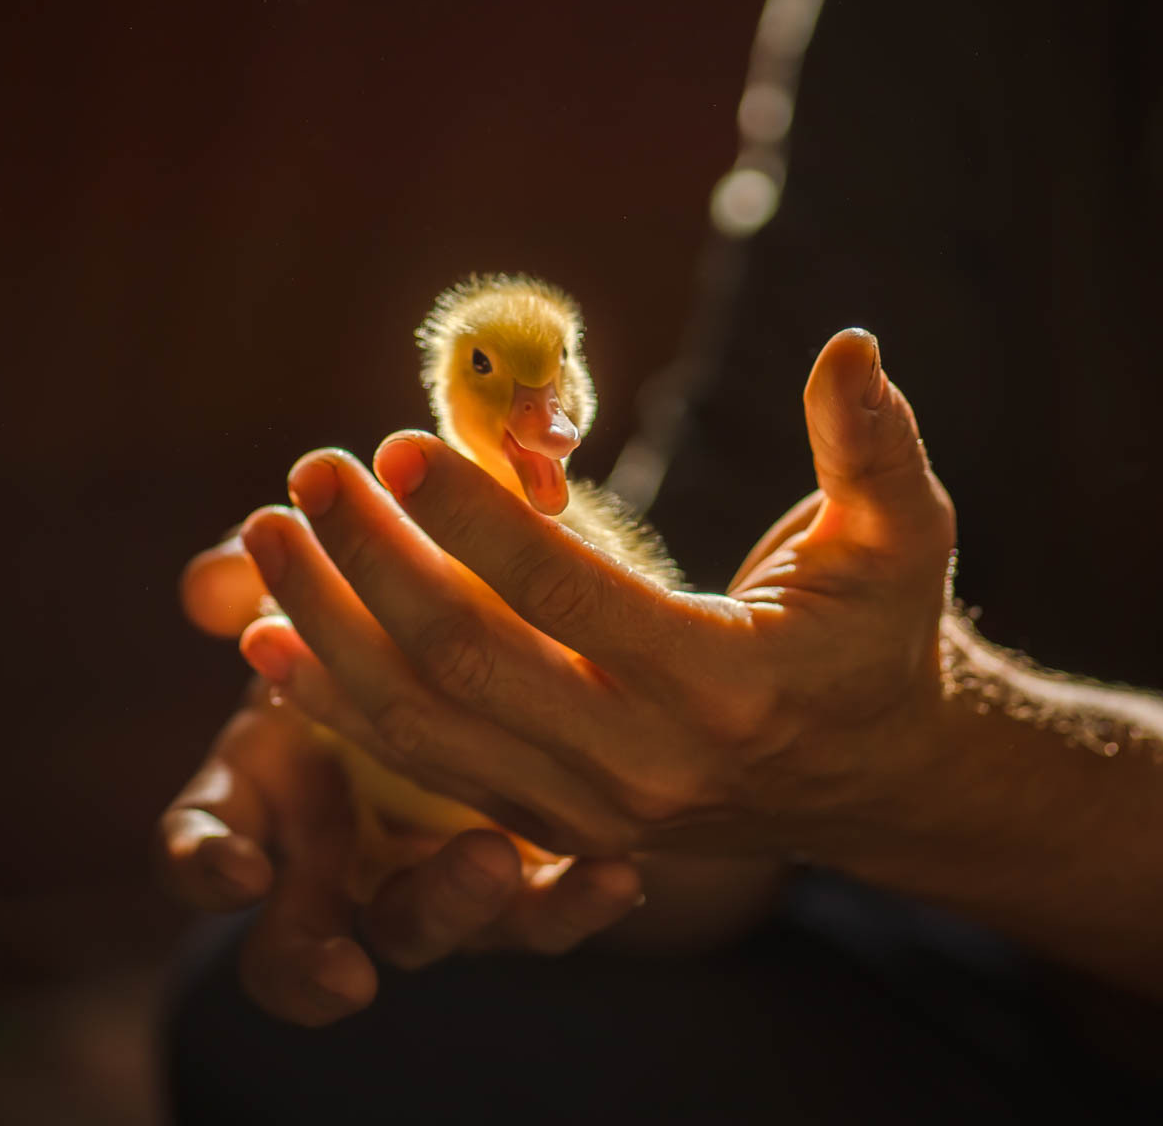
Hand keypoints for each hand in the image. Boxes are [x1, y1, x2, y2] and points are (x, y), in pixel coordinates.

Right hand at [157, 579, 642, 1028]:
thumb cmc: (378, 601)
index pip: (206, 842)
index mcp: (265, 784)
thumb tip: (212, 588)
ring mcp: (426, 880)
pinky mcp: (520, 885)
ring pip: (425, 933)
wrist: (495, 635)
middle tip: (346, 976)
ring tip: (492, 858)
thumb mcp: (326, 579)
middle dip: (311, 967)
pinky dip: (576, 902)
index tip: (239, 869)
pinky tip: (619, 876)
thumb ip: (266, 575)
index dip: (205, 863)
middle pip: (297, 949)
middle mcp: (332, 857)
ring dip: (452, 909)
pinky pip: (543, 914)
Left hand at [236, 328, 956, 860]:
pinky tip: (269, 641)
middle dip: (376, 562)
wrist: (866, 776)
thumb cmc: (874, 635)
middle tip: (309, 472)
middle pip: (473, 661)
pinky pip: (427, 764)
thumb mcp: (901, 537)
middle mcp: (647, 765)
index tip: (397, 443)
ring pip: (426, 724)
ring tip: (261, 540)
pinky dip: (342, 704)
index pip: (572, 594)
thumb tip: (849, 343)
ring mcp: (589, 809)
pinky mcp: (552, 820)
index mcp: (727, 685)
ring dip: (331, 629)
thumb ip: (873, 443)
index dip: (476, 518)